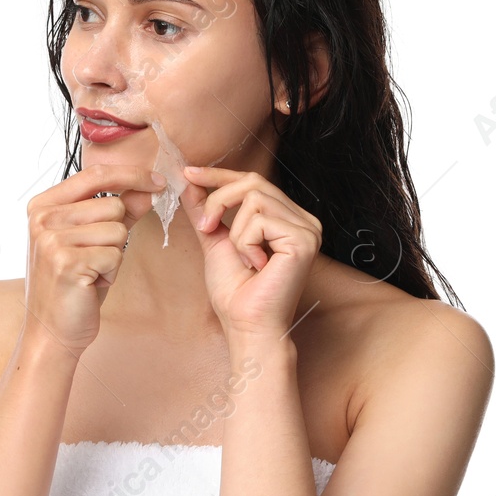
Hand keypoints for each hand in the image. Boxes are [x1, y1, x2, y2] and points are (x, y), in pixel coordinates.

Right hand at [23, 164, 164, 354]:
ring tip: (91, 271)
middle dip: (117, 232)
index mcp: (43, 205)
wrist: (51, 329)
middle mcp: (42, 218)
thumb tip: (146, 188)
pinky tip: (90, 283)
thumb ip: (118, 212)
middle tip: (95, 257)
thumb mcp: (92, 241)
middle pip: (112, 205)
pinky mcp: (65, 261)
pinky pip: (114, 253)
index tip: (157, 181)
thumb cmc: (73, 284)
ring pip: (117, 229)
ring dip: (113, 254)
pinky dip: (110, 271)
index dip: (131, 174)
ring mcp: (51, 239)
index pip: (95, 175)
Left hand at [180, 165, 322, 341]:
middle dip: (218, 200)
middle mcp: (302, 220)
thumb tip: (189, 181)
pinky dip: (245, 243)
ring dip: (235, 231)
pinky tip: (257, 264)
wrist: (246, 323)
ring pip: (253, 199)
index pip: (252, 181)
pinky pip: (259, 220)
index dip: (218, 174)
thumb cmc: (235, 290)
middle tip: (205, 227)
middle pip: (252, 181)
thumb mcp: (214, 239)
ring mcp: (307, 229)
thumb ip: (205, 210)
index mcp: (286, 217)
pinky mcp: (303, 240)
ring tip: (243, 257)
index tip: (188, 172)